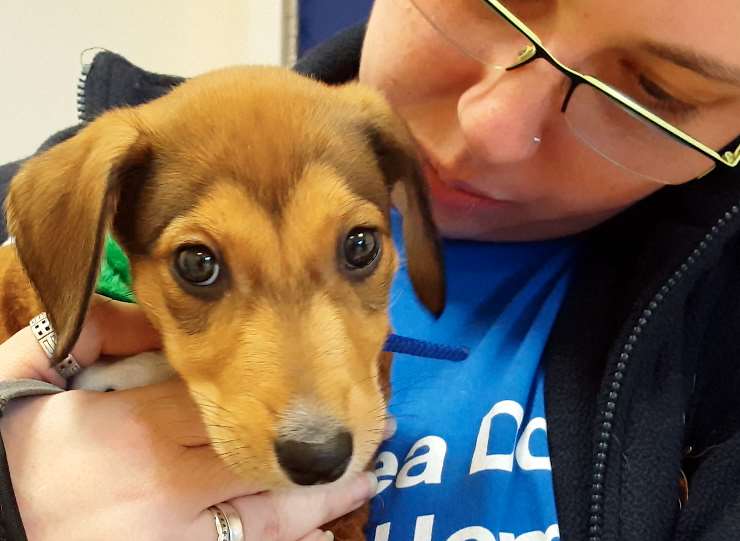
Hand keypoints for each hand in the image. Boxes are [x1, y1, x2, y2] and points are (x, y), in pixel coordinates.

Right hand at [0, 298, 376, 539]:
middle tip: (369, 427)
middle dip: (313, 441)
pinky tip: (320, 534)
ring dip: (320, 496)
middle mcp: (168, 479)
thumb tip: (136, 307)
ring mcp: (176, 535)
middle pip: (259, 451)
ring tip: (361, 476)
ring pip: (266, 512)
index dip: (267, 385)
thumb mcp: (30, 382)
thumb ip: (86, 337)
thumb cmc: (9, 456)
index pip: (220, 391)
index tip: (313, 379)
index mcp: (135, 424)